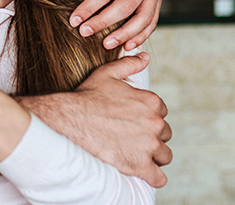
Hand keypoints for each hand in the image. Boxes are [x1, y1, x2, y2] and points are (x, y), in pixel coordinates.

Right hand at [19, 53, 171, 186]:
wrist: (70, 120)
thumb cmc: (86, 97)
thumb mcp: (107, 74)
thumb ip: (129, 64)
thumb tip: (144, 57)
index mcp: (151, 102)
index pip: (162, 113)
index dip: (149, 118)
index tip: (136, 122)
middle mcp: (155, 124)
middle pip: (165, 134)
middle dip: (153, 137)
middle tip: (134, 139)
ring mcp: (149, 146)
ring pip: (165, 155)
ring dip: (155, 157)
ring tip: (139, 156)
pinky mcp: (139, 166)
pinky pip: (158, 177)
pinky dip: (153, 177)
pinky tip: (144, 173)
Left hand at [65, 0, 161, 49]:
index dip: (89, 8)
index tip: (74, 21)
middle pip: (125, 6)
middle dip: (104, 22)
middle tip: (85, 33)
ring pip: (143, 18)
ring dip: (124, 34)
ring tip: (106, 44)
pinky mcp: (157, 1)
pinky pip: (152, 22)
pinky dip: (141, 36)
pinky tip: (127, 45)